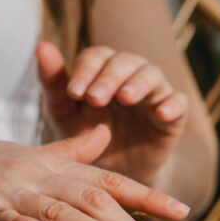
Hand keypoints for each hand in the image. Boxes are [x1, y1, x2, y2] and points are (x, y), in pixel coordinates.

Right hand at [0, 125, 188, 220]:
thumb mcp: (25, 157)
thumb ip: (68, 152)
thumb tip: (105, 137)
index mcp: (49, 167)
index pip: (107, 182)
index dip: (145, 196)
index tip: (182, 212)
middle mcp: (35, 175)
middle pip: (93, 201)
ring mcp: (5, 189)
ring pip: (58, 208)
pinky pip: (0, 215)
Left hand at [36, 42, 187, 185]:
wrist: (114, 175)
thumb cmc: (86, 138)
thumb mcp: (65, 116)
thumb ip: (54, 84)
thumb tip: (41, 45)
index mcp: (102, 69)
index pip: (95, 57)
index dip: (85, 71)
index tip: (73, 92)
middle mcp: (130, 73)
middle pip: (124, 61)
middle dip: (109, 78)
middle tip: (95, 98)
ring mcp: (153, 92)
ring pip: (151, 75)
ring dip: (138, 84)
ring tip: (126, 98)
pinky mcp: (172, 114)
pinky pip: (178, 103)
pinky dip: (172, 105)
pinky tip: (162, 114)